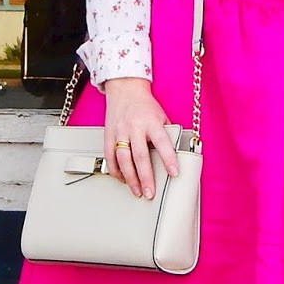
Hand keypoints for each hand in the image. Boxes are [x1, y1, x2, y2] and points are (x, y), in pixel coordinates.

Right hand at [102, 77, 179, 199]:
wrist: (125, 90)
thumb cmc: (146, 106)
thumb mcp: (161, 116)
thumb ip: (166, 134)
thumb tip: (175, 154)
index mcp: (152, 122)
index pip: (162, 143)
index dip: (169, 159)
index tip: (174, 173)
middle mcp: (135, 127)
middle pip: (140, 156)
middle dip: (146, 177)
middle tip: (151, 193)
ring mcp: (120, 132)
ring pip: (123, 159)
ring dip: (130, 178)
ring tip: (137, 191)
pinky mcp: (108, 135)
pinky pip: (110, 157)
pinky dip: (116, 171)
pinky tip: (123, 179)